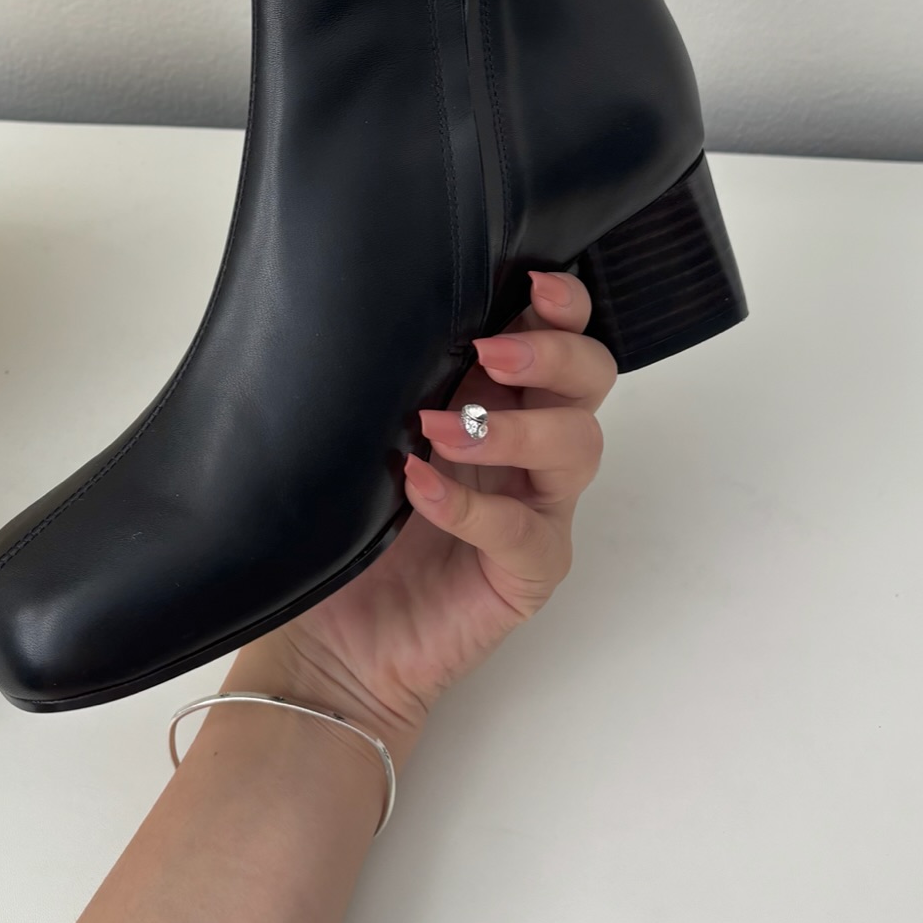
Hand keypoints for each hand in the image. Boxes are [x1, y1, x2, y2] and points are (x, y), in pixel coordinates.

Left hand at [229, 270, 615, 760]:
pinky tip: (421, 488)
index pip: (559, 335)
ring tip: (441, 428)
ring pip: (576, 448)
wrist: (330, 641)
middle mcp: (530, 446)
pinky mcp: (527, 572)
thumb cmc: (348, 528)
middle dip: (554, 354)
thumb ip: (397, 378)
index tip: (536, 281)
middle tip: (493, 353)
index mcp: (498, 396)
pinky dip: (471, 504)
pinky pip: (520, 532)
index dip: (564, 304)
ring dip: (513, 428)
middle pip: (591, 381)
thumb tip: (381, 302)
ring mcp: (537, 509)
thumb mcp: (367, 431)